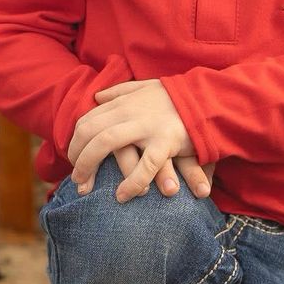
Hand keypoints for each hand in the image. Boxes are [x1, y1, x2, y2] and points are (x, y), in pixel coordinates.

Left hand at [68, 79, 197, 201]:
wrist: (210, 99)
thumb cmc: (176, 97)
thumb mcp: (146, 87)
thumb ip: (121, 91)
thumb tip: (98, 96)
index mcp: (123, 102)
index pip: (87, 121)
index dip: (75, 142)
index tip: (74, 159)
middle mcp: (130, 111)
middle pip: (90, 133)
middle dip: (77, 158)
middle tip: (76, 180)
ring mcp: (147, 126)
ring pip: (106, 143)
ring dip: (90, 167)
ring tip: (86, 189)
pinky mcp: (166, 141)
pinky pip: (144, 166)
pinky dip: (130, 183)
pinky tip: (121, 196)